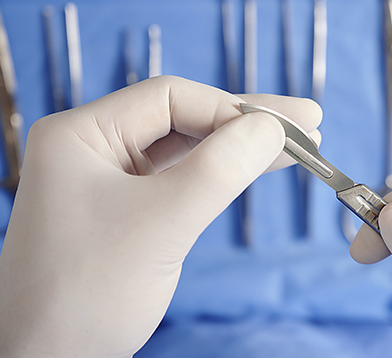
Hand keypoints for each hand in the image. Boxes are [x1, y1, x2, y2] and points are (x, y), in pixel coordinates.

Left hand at [0, 76, 321, 357]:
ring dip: (240, 147)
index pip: (170, 98)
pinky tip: (258, 167)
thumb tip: (272, 127)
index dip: (233, 108)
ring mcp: (112, 177)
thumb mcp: (161, 223)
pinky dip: (223, 174)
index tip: (287, 129)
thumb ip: (219, 169)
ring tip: (298, 145)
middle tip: (309, 122)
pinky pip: (183, 178)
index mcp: (82, 134)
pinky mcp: (129, 207)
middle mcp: (94, 147)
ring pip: (188, 147)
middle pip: (183, 118)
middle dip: (246, 122)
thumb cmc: (86, 294)